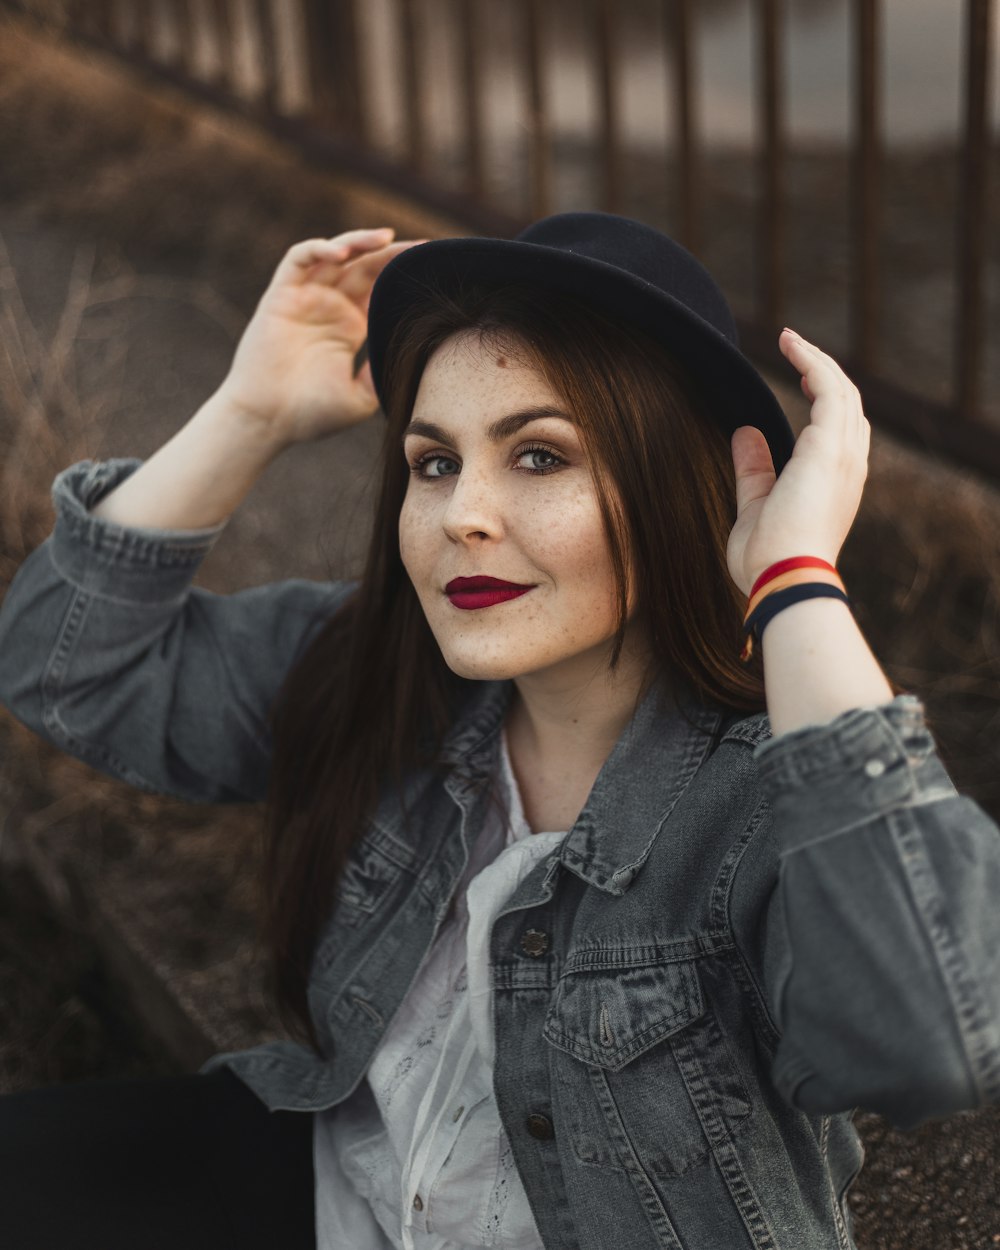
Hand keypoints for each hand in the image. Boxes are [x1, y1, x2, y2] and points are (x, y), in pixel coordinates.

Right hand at [215, 226, 427, 444]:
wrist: (268, 420)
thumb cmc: (311, 414)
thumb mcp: (362, 397)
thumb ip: (383, 373)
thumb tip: (409, 352)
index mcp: (350, 327)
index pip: (380, 289)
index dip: (402, 275)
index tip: (430, 267)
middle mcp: (329, 307)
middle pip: (364, 266)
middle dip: (391, 253)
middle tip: (422, 245)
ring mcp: (305, 298)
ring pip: (334, 255)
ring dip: (358, 242)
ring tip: (385, 237)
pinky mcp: (281, 295)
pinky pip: (298, 259)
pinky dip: (319, 248)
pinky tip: (341, 252)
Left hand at [726, 329, 870, 597]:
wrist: (783, 577)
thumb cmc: (768, 557)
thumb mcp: (755, 504)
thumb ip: (753, 469)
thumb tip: (745, 434)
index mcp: (835, 483)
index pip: (840, 429)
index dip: (824, 397)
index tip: (799, 377)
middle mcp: (849, 466)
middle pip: (847, 404)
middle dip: (823, 372)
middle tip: (793, 348)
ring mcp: (844, 456)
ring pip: (842, 391)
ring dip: (817, 361)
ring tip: (790, 339)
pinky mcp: (830, 447)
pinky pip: (829, 389)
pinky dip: (813, 363)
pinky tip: (791, 348)